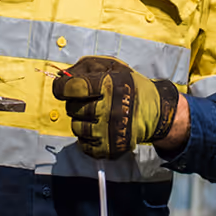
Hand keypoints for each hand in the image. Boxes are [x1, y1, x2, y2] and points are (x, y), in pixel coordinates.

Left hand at [52, 55, 179, 159]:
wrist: (155, 112)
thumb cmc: (129, 85)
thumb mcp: (112, 66)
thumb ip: (84, 67)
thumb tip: (60, 77)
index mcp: (110, 85)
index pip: (72, 88)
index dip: (61, 87)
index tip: (62, 88)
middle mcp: (111, 109)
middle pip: (71, 108)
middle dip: (77, 103)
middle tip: (92, 100)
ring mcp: (110, 131)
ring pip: (76, 127)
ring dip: (82, 120)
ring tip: (97, 114)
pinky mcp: (110, 149)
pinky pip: (83, 144)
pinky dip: (87, 137)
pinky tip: (100, 128)